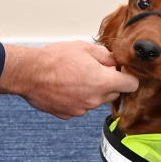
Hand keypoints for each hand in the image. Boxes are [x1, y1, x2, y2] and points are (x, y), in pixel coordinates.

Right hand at [0, 41, 138, 118]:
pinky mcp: (68, 114)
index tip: (120, 71)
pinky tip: (64, 86)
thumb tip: (114, 61)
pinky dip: (76, 98)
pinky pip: (79, 106)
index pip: (131, 85)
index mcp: (103, 82)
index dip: (127, 76)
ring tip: (74, 76)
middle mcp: (95, 99)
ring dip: (91, 91)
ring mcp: (81, 109)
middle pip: (113, 94)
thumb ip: (105, 56)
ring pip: (95, 100)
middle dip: (108, 83)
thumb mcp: (84, 47)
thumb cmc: (55, 58)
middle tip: (92, 69)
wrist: (29, 73)